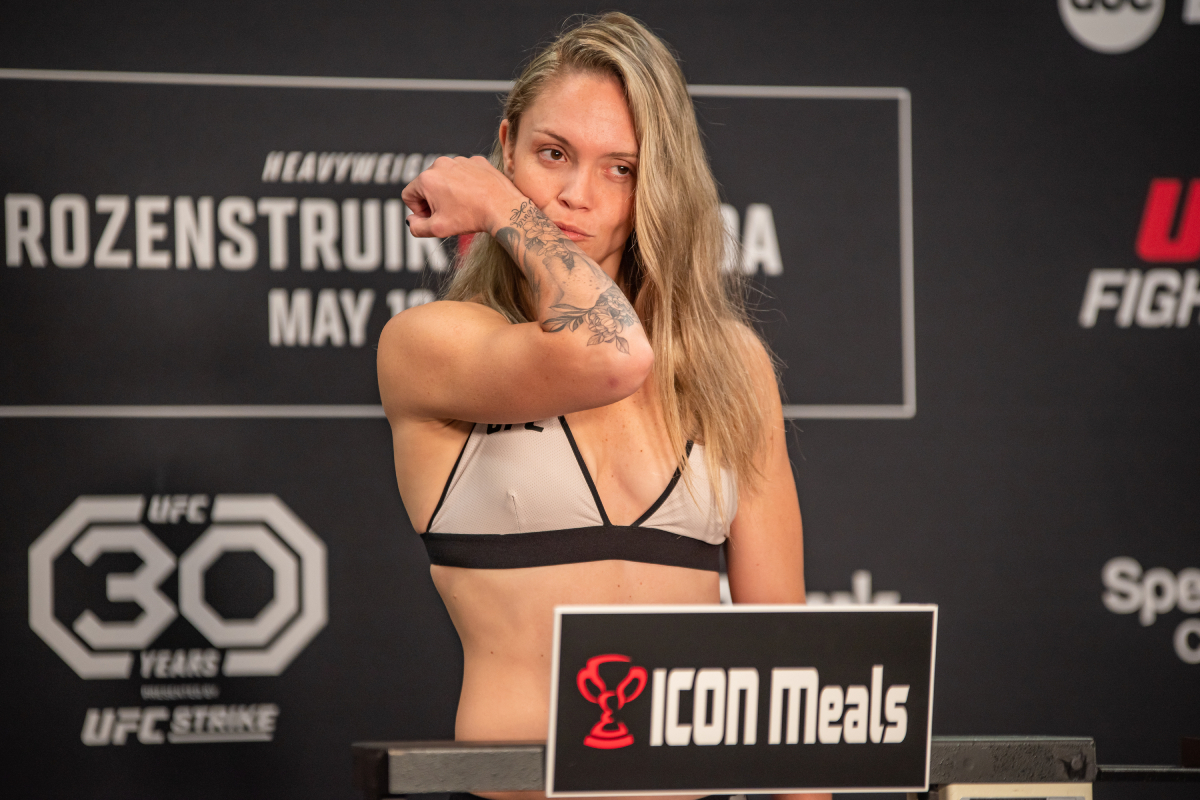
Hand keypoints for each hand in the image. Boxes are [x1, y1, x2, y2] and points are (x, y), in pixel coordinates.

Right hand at [401, 155, 524, 238]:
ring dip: (449, 191)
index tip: (434, 218)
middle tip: (450, 214)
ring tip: (464, 206)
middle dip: (434, 200)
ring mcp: (460, 160)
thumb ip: (416, 227)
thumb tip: (411, 221)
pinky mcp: (476, 161)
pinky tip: (475, 196)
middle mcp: (441, 164)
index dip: (418, 211)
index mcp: (427, 178)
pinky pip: (464, 173)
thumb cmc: (471, 217)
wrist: (503, 207)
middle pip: (427, 185)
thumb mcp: (438, 229)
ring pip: (446, 178)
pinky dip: (466, 184)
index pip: (409, 195)